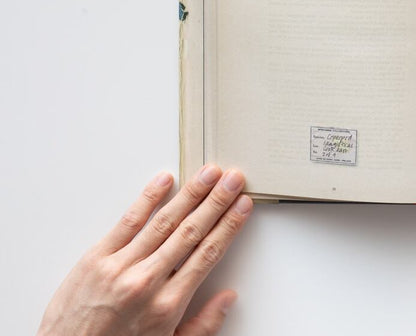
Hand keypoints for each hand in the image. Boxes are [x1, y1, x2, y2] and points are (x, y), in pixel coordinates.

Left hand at [37, 165, 252, 335]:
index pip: (208, 254)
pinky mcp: (95, 258)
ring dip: (190, 194)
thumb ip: (203, 324)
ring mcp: (120, 267)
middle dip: (217, 202)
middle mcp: (147, 282)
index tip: (242, 206)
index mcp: (168, 305)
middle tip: (233, 179)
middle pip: (191, 232)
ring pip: (164, 222)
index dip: (229, 226)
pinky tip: (164, 181)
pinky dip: (147, 198)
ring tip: (208, 174)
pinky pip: (127, 222)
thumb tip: (228, 297)